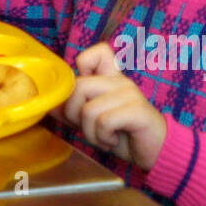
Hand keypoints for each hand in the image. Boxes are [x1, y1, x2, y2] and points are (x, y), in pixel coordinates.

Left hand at [60, 43, 166, 170]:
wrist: (157, 153)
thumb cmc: (123, 136)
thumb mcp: (92, 123)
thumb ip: (72, 111)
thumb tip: (48, 104)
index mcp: (111, 79)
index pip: (99, 52)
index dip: (82, 65)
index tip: (82, 94)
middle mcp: (120, 81)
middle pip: (79, 86)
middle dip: (74, 114)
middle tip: (88, 129)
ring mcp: (130, 94)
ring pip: (89, 108)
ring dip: (90, 132)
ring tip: (103, 138)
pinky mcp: (137, 111)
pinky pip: (104, 121)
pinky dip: (102, 137)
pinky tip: (113, 140)